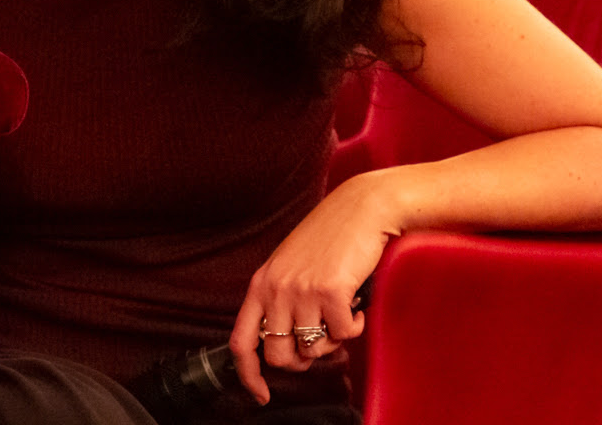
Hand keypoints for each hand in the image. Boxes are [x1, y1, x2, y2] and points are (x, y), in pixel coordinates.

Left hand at [228, 170, 401, 404]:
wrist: (361, 208)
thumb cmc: (329, 238)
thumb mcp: (290, 267)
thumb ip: (281, 301)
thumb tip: (289, 347)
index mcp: (261, 284)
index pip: (240, 341)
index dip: (247, 375)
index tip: (260, 394)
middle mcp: (276, 288)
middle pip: (279, 356)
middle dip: (302, 360)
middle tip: (321, 341)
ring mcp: (302, 290)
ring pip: (313, 349)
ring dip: (332, 341)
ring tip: (341, 315)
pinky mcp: (331, 291)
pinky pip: (344, 335)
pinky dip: (355, 327)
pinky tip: (357, 306)